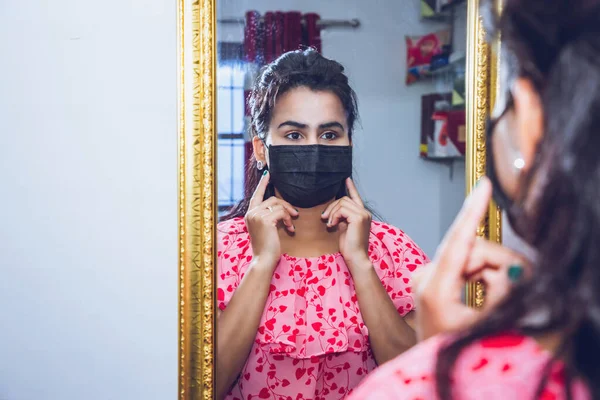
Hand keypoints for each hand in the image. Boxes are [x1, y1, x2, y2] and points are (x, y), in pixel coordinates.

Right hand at [245, 172, 298, 269]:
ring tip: (291, 224)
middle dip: (285, 205)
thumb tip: (280, 208)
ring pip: (277, 204)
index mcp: (249, 214)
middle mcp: (251, 213)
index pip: (256, 195)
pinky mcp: (265, 219)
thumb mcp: (265, 229)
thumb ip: (268, 217)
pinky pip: (281, 212)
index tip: (268, 174)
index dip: (263, 184)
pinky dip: (288, 219)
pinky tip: (290, 229)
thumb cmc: (267, 247)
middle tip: (295, 214)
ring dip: (288, 213)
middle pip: (271, 199)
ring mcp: (257, 215)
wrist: (263, 259)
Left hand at [321, 178, 371, 271]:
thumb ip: (342, 217)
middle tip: (324, 218)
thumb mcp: (344, 228)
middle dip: (331, 207)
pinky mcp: (358, 218)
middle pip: (344, 199)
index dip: (351, 187)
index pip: (356, 197)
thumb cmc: (349, 246)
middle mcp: (365, 212)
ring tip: (329, 224)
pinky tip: (331, 225)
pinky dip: (333, 216)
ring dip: (331, 213)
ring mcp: (363, 214)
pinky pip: (341, 210)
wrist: (356, 257)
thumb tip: (334, 210)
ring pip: (341, 203)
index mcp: (362, 214)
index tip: (346, 179)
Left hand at [413, 178, 529, 341]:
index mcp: (434, 287)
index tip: (483, 185)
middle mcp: (425, 275)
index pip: (458, 241)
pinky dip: (480, 272)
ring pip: (470, 255)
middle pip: (471, 249)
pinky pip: (464, 262)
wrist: (431, 366)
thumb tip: (510, 266)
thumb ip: (503, 291)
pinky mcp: (431, 276)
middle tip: (515, 284)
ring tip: (497, 296)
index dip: (473, 210)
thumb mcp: (488, 324)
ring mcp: (426, 275)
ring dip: (491, 270)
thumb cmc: (456, 350)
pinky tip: (484, 291)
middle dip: (498, 261)